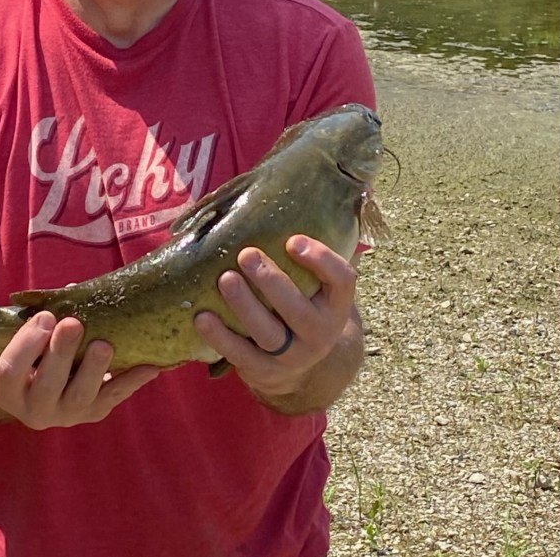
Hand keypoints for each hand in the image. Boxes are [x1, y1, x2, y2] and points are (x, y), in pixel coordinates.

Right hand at [0, 312, 160, 428]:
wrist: (47, 384)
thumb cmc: (36, 349)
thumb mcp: (28, 337)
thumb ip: (44, 318)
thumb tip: (73, 291)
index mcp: (8, 389)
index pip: (10, 370)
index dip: (26, 343)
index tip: (46, 316)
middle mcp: (34, 409)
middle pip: (47, 385)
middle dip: (61, 353)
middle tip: (73, 323)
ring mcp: (65, 415)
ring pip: (80, 397)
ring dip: (94, 370)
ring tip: (104, 345)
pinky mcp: (93, 413)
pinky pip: (113, 398)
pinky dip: (132, 381)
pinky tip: (150, 366)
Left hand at [193, 235, 357, 397]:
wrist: (307, 369)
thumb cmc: (308, 305)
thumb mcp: (325, 285)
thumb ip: (329, 246)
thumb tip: (358, 186)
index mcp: (337, 305)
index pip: (342, 282)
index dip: (321, 261)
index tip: (294, 240)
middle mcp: (320, 333)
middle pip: (299, 310)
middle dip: (272, 282)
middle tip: (246, 254)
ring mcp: (292, 356)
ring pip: (269, 334)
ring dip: (244, 306)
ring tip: (224, 279)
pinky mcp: (264, 372)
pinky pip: (241, 356)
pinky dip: (220, 337)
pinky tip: (201, 316)